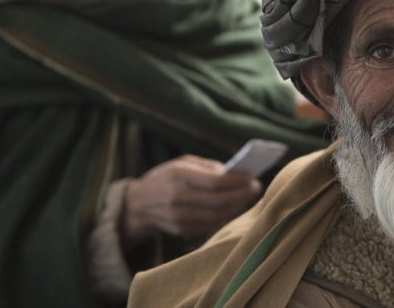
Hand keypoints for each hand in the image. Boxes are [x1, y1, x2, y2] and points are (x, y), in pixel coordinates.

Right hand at [120, 155, 260, 247]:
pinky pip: (211, 225)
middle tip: (255, 187)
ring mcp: (179, 218)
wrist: (138, 204)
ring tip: (247, 197)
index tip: (252, 176)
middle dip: (242, 194)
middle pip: (219, 201)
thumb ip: (208, 167)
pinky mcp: (183, 230)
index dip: (237, 181)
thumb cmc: (166, 177)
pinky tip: (234, 207)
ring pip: (218, 215)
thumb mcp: (182, 163)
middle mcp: (177, 198)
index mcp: (178, 176)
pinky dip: (226, 216)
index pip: (214, 182)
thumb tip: (235, 173)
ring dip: (237, 206)